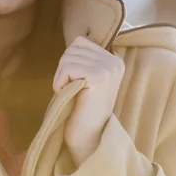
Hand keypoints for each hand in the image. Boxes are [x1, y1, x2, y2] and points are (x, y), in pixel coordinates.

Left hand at [53, 36, 124, 166]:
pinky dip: (60, 83)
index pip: (79, 42)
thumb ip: (84, 58)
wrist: (88, 136)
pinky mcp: (98, 76)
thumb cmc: (81, 107)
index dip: (68, 62)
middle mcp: (115, 61)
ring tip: (73, 94)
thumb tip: (75, 39)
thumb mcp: (86, 77)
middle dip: (63, 70)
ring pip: (67, 57)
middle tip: (73, 91)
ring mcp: (108, 68)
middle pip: (71, 49)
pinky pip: (66, 68)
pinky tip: (70, 95)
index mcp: (114, 59)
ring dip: (61, 78)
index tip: (77, 83)